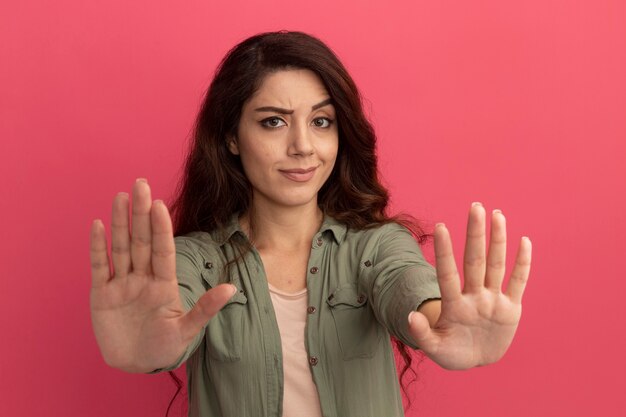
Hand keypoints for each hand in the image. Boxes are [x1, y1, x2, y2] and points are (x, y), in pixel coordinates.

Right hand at [89, 178, 235, 371]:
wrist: (136, 364)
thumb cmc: (165, 347)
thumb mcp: (186, 330)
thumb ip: (205, 309)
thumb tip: (231, 288)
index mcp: (164, 283)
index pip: (163, 250)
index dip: (161, 228)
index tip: (161, 205)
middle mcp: (143, 277)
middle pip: (141, 241)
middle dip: (141, 214)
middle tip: (141, 184)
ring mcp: (122, 283)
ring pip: (121, 247)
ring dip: (120, 223)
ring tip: (122, 196)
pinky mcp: (102, 293)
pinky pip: (99, 266)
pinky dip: (98, 247)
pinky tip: (98, 224)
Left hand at [408, 203, 531, 369]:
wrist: (475, 360)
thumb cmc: (451, 352)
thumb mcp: (435, 348)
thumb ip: (422, 334)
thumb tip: (410, 316)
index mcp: (454, 305)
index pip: (447, 273)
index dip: (444, 251)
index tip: (441, 227)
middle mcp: (474, 297)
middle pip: (475, 260)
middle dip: (475, 234)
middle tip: (475, 206)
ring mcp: (492, 300)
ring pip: (496, 265)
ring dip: (498, 240)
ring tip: (497, 214)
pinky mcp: (510, 309)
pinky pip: (518, 283)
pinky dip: (523, 264)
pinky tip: (524, 241)